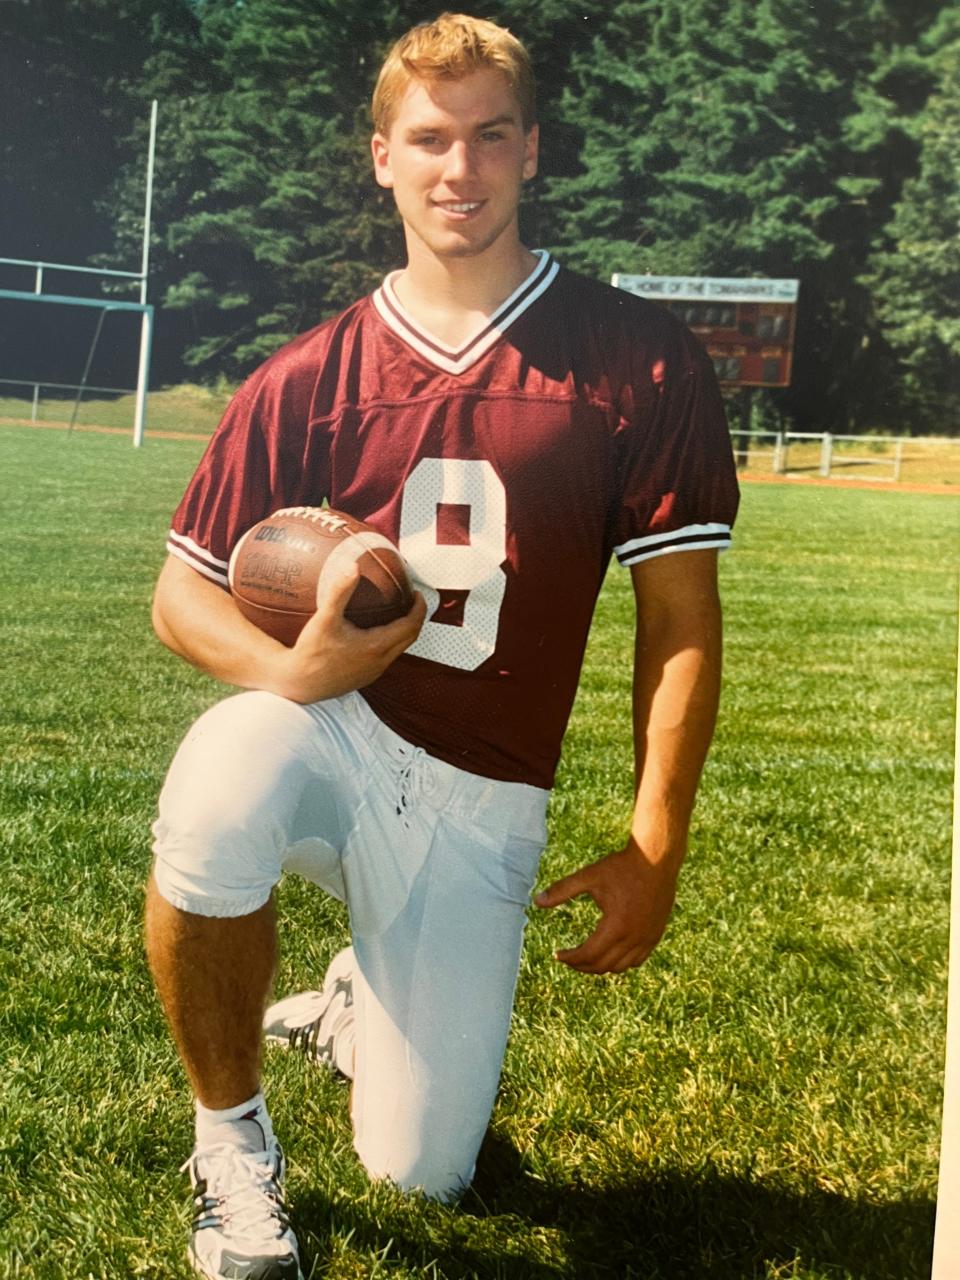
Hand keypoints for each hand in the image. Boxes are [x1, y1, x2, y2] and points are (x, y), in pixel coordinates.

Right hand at [273, 558, 425, 702]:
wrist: (298, 685)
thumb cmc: (311, 653)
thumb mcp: (324, 619)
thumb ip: (340, 591)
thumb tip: (353, 566)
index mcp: (377, 646)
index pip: (411, 625)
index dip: (419, 608)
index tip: (417, 593)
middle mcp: (380, 662)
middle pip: (410, 637)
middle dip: (415, 618)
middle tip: (410, 600)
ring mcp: (374, 672)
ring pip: (399, 649)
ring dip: (403, 631)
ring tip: (396, 612)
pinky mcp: (365, 678)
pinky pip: (387, 657)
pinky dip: (390, 642)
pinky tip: (376, 632)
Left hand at [534, 841, 680, 973]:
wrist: (656, 858)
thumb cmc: (621, 866)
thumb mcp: (589, 876)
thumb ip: (562, 890)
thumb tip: (536, 901)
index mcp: (616, 926)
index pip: (589, 955)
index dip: (570, 959)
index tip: (558, 954)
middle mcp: (634, 937)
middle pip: (603, 966)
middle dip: (582, 966)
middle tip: (568, 958)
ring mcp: (647, 938)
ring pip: (621, 967)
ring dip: (601, 966)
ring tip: (586, 957)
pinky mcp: (655, 934)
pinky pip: (638, 960)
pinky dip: (621, 962)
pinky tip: (610, 953)